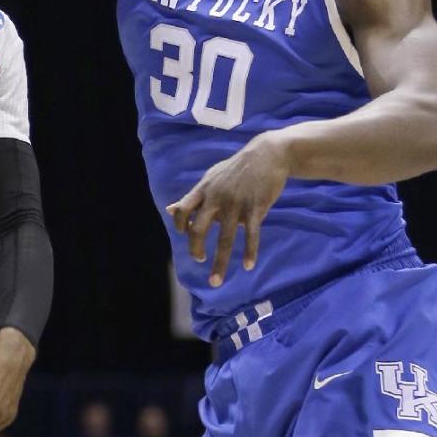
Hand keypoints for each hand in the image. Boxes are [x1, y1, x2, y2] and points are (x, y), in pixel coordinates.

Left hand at [166, 133, 290, 287]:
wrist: (267, 155)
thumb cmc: (236, 169)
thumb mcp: (211, 178)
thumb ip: (192, 197)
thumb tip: (169, 210)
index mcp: (204, 189)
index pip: (182, 210)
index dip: (180, 225)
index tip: (185, 235)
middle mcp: (216, 198)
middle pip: (199, 228)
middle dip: (195, 248)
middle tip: (198, 260)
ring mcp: (236, 204)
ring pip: (225, 238)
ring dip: (220, 262)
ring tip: (215, 281)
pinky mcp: (255, 208)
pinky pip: (251, 235)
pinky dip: (250, 252)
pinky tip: (249, 266)